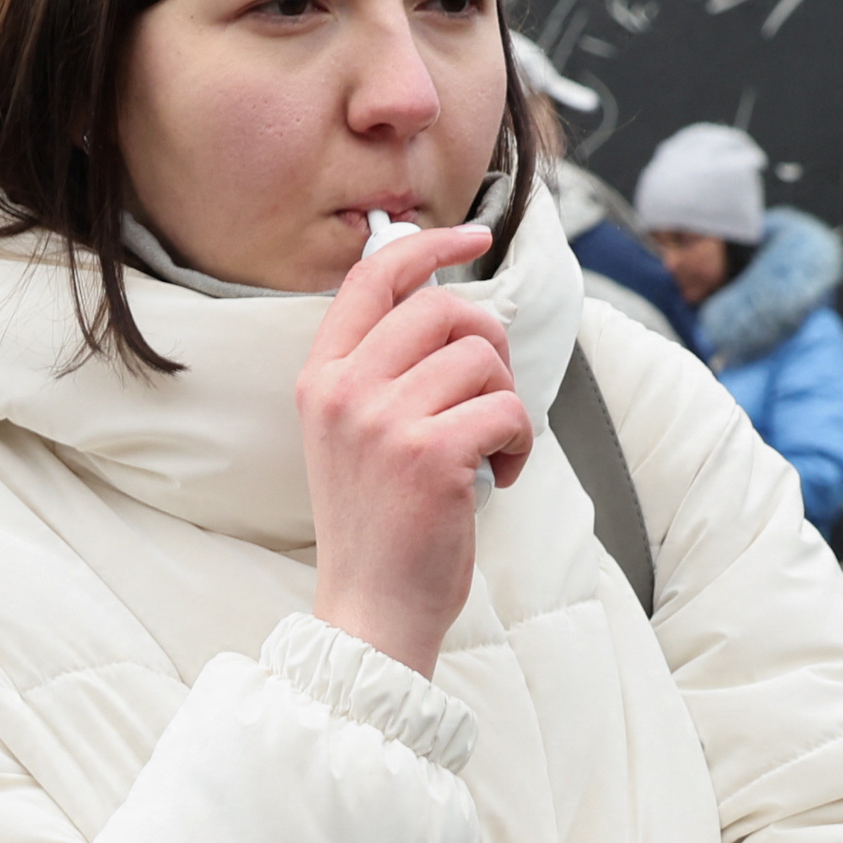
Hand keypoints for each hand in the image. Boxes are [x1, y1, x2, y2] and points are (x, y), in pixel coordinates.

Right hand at [299, 219, 517, 675]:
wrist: (372, 608)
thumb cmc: (378, 524)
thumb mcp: (355, 433)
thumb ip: (381, 367)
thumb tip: (439, 296)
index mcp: (321, 378)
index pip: (373, 278)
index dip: (428, 246)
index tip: (473, 234)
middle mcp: (344, 391)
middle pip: (448, 310)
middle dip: (490, 346)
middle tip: (490, 398)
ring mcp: (384, 421)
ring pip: (485, 359)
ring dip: (507, 403)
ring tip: (489, 450)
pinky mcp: (431, 454)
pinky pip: (509, 409)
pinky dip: (520, 443)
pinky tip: (499, 475)